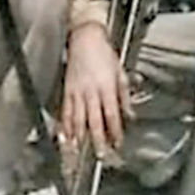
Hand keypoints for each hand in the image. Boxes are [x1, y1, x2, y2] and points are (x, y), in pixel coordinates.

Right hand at [61, 27, 128, 159]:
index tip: (118, 145)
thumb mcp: (120, 72)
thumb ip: (124, 96)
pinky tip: (65, 138)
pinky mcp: (67, 90)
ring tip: (79, 154)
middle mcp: (91, 91)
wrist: (85, 38)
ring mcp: (77, 92)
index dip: (115, 131)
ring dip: (80, 138)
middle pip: (94, 120)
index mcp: (106, 86)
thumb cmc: (104, 53)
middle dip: (98, 140)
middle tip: (101, 156)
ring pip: (78, 119)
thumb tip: (129, 115)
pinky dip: (65, 126)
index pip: (111, 114)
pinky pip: (65, 111)